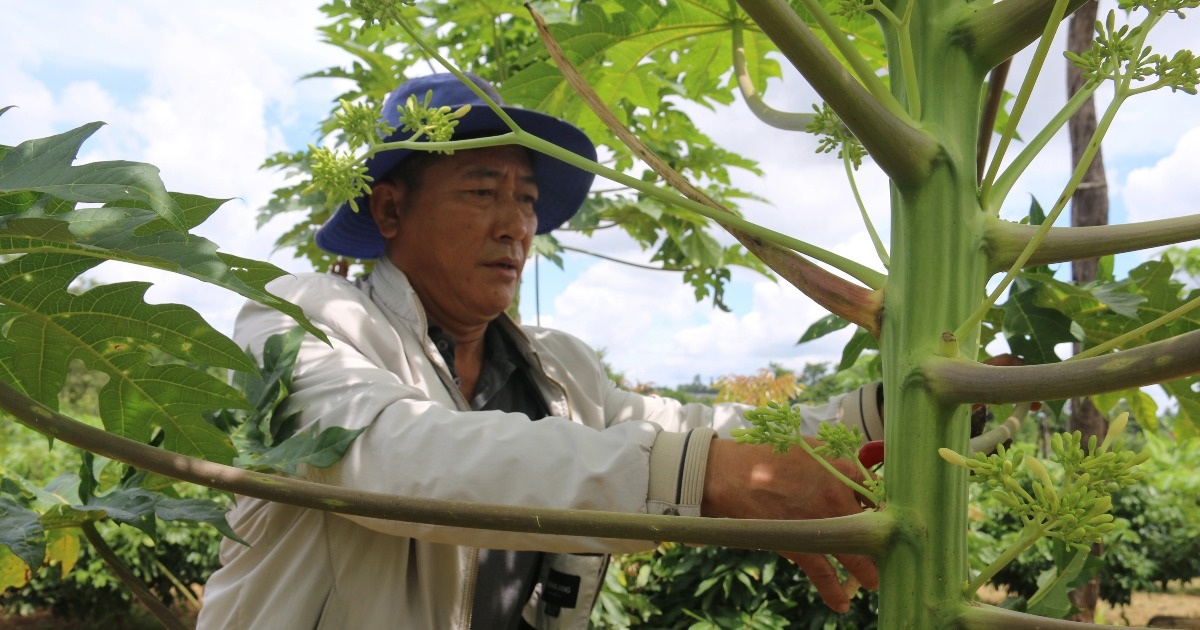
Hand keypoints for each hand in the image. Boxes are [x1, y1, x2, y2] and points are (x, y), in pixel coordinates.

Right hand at [701, 438, 878, 612]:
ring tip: (872, 581)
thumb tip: (853, 475)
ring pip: (855, 555)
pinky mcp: (800, 543)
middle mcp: (838, 496)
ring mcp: (821, 522)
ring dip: (867, 572)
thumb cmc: (767, 456)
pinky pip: (824, 574)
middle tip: (885, 552)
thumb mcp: (808, 448)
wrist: (732, 474)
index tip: (882, 518)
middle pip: (873, 528)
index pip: (876, 492)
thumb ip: (833, 462)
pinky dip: (834, 592)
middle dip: (881, 543)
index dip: (881, 508)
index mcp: (842, 468)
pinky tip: (842, 605)